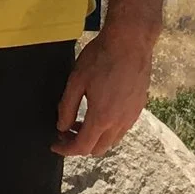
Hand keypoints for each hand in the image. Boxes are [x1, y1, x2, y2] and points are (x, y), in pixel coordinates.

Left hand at [54, 29, 154, 156]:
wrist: (130, 43)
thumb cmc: (101, 58)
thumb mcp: (75, 81)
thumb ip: (67, 107)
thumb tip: (62, 126)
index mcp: (102, 117)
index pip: (82, 147)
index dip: (66, 150)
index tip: (55, 145)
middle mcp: (120, 122)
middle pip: (98, 149)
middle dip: (79, 145)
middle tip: (65, 132)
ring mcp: (132, 116)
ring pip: (112, 140)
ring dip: (94, 137)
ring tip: (80, 122)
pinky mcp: (139, 108)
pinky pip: (122, 129)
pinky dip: (107, 129)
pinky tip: (98, 113)